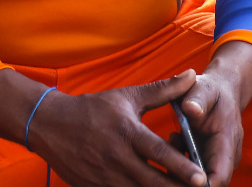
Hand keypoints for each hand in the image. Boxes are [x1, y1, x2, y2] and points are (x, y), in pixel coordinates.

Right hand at [30, 70, 208, 186]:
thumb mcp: (128, 96)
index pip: (158, 153)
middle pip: (151, 181)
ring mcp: (104, 177)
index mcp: (127, 133)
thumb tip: (192, 75)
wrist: (50, 125)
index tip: (200, 178)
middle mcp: (116, 158)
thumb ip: (163, 89)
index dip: (181, 167)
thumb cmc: (94, 108)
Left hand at [177, 41, 251, 186]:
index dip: (200, 184)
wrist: (222, 90)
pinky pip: (195, 172)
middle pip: (208, 183)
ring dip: (182, 168)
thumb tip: (190, 109)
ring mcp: (220, 160)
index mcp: (228, 140)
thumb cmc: (210, 89)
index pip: (219, 177)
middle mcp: (228, 156)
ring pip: (199, 179)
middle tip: (169, 151)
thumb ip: (197, 98)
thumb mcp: (203, 88)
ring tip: (174, 138)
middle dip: (185, 177)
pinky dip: (182, 162)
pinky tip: (175, 140)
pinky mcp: (211, 160)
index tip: (177, 174)